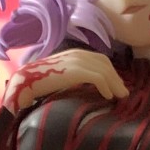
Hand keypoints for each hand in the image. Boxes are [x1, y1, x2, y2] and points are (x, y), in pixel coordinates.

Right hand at [3, 50, 127, 112]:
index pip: (99, 59)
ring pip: (104, 70)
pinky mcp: (76, 71)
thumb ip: (72, 77)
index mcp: (74, 54)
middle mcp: (77, 54)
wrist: (25, 81)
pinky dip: (106, 86)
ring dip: (115, 84)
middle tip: (124, 92)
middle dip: (116, 78)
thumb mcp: (60, 76)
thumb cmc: (39, 82)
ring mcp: (76, 61)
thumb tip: (83, 87)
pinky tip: (108, 96)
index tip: (116, 85)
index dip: (111, 72)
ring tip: (120, 96)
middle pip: (104, 63)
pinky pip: (98, 77)